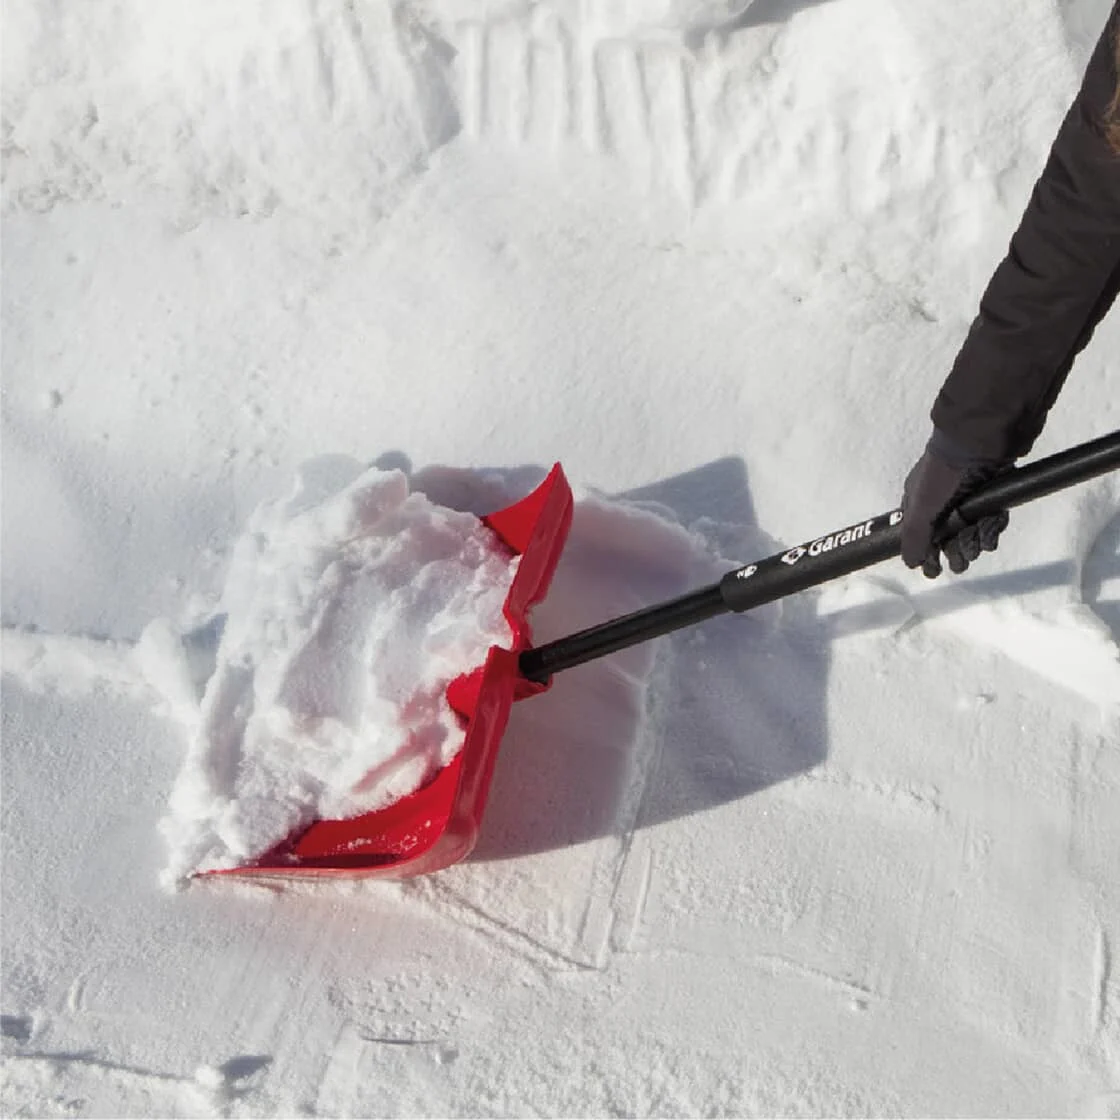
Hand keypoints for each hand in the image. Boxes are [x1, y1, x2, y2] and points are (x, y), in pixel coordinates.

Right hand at [901, 432, 1010, 578]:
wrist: (979, 443)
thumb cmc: (943, 475)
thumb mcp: (921, 507)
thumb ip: (914, 537)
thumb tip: (910, 564)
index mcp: (920, 503)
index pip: (921, 536)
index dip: (927, 555)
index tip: (934, 571)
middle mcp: (942, 504)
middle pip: (948, 538)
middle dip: (955, 552)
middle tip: (961, 561)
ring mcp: (969, 500)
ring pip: (972, 532)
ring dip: (975, 541)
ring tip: (977, 542)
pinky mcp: (992, 496)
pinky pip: (991, 521)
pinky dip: (992, 528)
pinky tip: (992, 528)